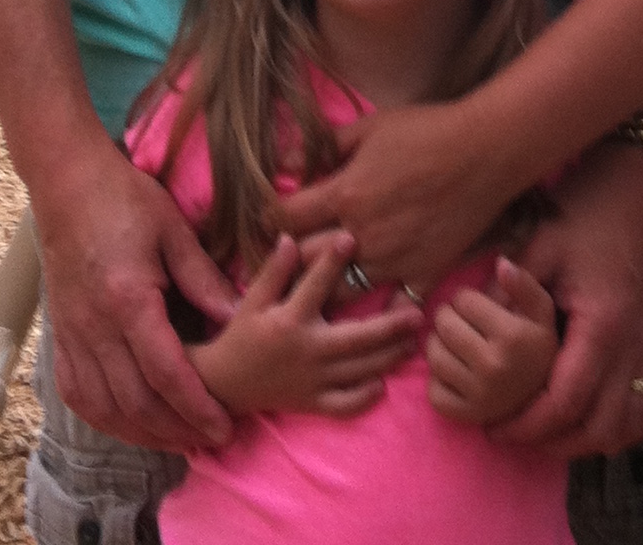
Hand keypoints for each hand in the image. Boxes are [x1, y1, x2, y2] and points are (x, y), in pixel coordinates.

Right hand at [33, 144, 241, 451]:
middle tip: (211, 440)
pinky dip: (105, 418)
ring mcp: (72, 335)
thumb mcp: (172, 229)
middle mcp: (95, 327)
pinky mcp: (59, 336)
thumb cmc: (123, 199)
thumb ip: (203, 277)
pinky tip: (129, 424)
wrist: (67, 184)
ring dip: (142, 433)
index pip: (167, 373)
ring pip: (105, 408)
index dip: (197, 407)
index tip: (224, 426)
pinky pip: (78, 394)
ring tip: (178, 441)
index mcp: (128, 300)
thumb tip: (239, 315)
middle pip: (136, 402)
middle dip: (177, 429)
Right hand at [193, 233, 423, 418]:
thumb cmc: (242, 336)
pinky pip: (345, 405)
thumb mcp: (252, 301)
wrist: (225, 386)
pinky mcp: (313, 403)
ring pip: (358, 371)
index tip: (352, 238)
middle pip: (355, 340)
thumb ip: (273, 272)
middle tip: (418, 314)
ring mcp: (312, 381)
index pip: (315, 287)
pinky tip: (383, 383)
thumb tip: (290, 238)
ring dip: (388, 357)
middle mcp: (305, 351)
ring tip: (413, 341)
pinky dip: (365, 397)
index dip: (332, 262)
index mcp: (289, 322)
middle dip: (388, 328)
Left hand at [276, 99, 520, 286]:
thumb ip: (325, 145)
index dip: (271, 218)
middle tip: (288, 252)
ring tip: (321, 281)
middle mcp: (362, 234)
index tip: (272, 217)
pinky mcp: (422, 273)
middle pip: (304, 260)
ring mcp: (392, 260)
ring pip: (340, 290)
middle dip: (291, 255)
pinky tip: (373, 304)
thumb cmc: (427, 130)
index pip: (285, 217)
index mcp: (345, 193)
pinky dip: (380, 308)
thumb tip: (284, 162)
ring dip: (327, 286)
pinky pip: (392, 305)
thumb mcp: (370, 126)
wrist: (486, 151)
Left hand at [426, 258, 558, 425]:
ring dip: (438, 343)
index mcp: (512, 336)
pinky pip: (433, 392)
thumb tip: (501, 263)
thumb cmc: (537, 347)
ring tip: (453, 342)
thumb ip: (524, 284)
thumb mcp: (541, 312)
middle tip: (458, 321)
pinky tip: (453, 371)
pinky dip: (437, 379)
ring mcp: (478, 394)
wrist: (543, 400)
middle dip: (447, 317)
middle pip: (444, 325)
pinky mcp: (466, 416)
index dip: (465, 298)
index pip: (463, 300)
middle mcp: (494, 366)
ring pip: (434, 355)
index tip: (473, 306)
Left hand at [499, 144, 642, 457]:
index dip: (530, 422)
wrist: (637, 187)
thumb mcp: (542, 243)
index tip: (496, 428)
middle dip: (554, 441)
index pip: (566, 399)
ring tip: (545, 433)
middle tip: (515, 435)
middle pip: (599, 425)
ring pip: (625, 422)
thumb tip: (474, 313)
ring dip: (585, 438)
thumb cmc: (587, 210)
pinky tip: (585, 416)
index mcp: (602, 323)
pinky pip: (642, 403)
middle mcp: (632, 343)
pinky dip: (615, 422)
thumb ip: (512, 286)